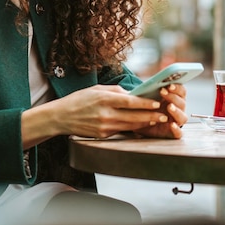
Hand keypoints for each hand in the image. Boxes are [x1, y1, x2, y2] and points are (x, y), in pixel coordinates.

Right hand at [21, 85, 169, 147]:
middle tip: (164, 115)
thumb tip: (132, 94)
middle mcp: (105, 114)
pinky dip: (132, 129)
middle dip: (150, 116)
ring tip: (157, 121)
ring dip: (144, 124)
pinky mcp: (102, 135)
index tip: (157, 103)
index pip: (129, 102)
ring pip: (130, 126)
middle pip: (133, 117)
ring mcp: (104, 127)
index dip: (145, 104)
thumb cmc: (79, 100)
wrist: (61, 117)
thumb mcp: (96, 89)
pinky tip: (141, 127)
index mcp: (104, 99)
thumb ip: (115, 91)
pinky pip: (121, 132)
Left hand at [134, 83, 187, 138]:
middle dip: (174, 97)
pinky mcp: (172, 133)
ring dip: (177, 111)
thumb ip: (151, 90)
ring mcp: (175, 122)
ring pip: (183, 117)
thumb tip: (152, 82)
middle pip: (182, 103)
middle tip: (163, 92)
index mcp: (173, 99)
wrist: (137, 123)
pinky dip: (177, 129)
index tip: (169, 85)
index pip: (181, 91)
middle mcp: (177, 110)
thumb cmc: (144, 108)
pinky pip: (178, 133)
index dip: (177, 87)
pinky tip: (172, 125)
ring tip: (169, 107)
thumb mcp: (146, 98)